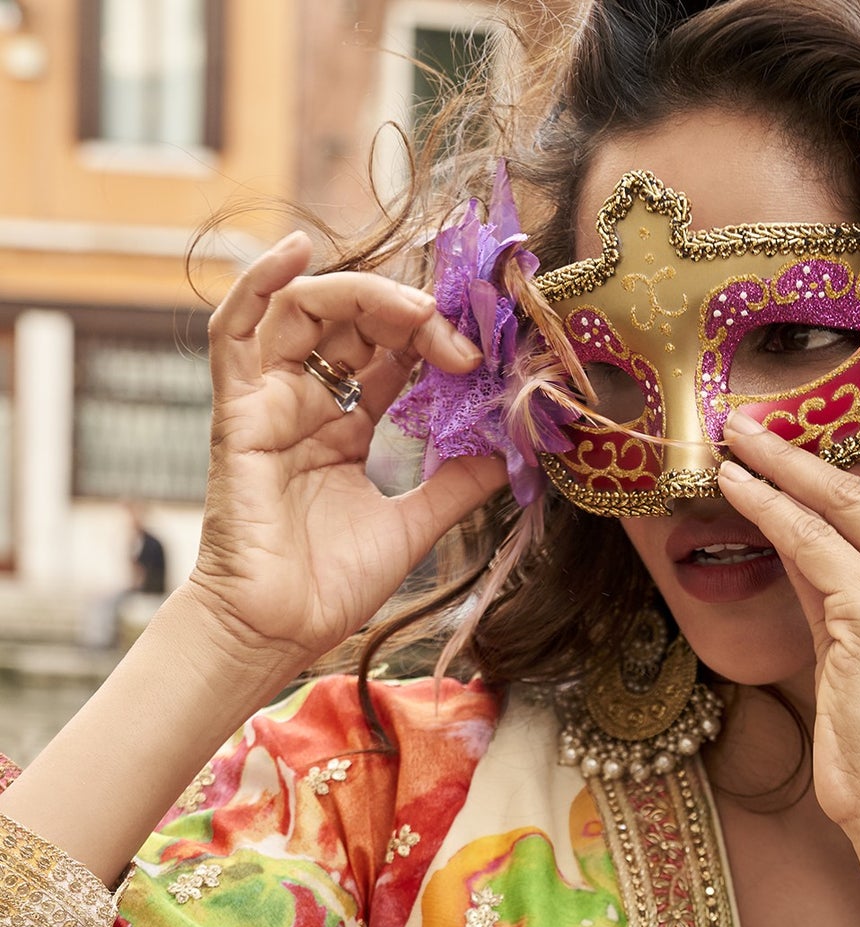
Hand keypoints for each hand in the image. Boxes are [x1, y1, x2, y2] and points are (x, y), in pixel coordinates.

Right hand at [184, 231, 506, 673]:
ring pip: (307, 312)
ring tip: (416, 311)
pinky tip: (296, 252)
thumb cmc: (329, 586)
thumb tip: (515, 448)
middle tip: (461, 337)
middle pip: (357, 324)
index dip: (438, 338)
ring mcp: (270, 403)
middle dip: (413, 316)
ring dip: (365, 297)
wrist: (276, 632)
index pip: (393, 356)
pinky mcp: (238, 413)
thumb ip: (459, 483)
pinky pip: (234, 332)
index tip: (487, 347)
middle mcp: (308, 404)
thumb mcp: (415, 525)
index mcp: (347, 428)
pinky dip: (258, 283)